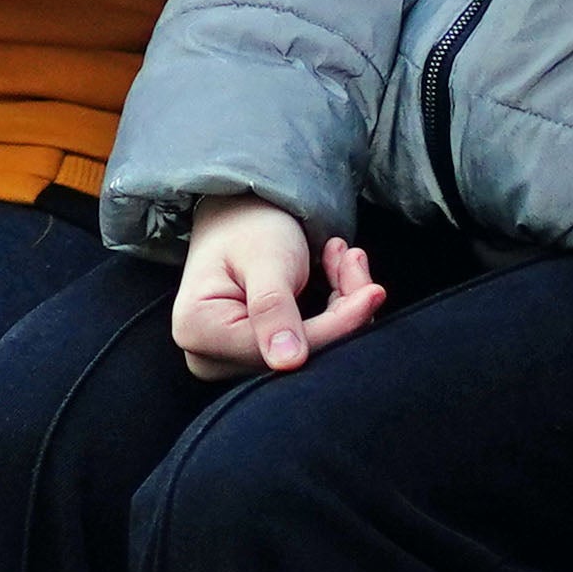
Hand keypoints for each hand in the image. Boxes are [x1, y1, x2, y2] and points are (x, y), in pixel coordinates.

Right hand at [170, 194, 386, 379]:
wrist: (240, 209)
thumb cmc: (247, 224)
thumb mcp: (265, 258)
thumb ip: (274, 308)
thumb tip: (288, 363)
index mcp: (198, 332)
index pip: (281, 351)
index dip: (335, 325)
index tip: (374, 291)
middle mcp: (207, 357)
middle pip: (296, 356)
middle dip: (340, 311)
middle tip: (354, 260)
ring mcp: (229, 360)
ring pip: (308, 352)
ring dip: (339, 307)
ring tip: (342, 257)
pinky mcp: (253, 355)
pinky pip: (306, 346)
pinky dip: (330, 312)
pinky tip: (333, 273)